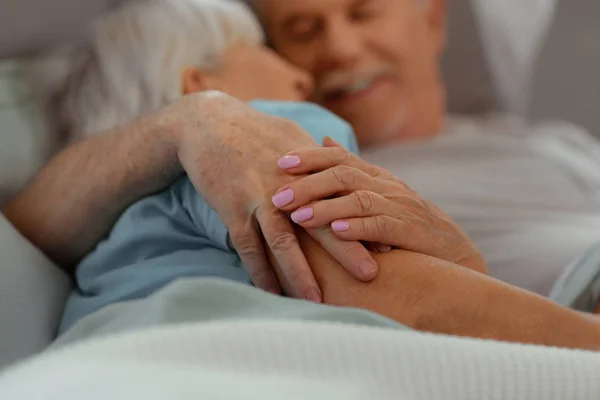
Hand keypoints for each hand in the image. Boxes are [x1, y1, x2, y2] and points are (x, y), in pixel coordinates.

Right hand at [167, 92, 376, 299]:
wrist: (208, 123)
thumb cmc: (256, 131)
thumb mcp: (293, 137)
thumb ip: (320, 160)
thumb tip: (350, 170)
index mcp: (306, 168)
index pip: (341, 199)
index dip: (364, 222)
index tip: (387, 247)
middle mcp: (285, 184)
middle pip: (319, 220)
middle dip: (345, 249)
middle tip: (370, 274)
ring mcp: (257, 196)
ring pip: (282, 240)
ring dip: (299, 272)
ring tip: (316, 299)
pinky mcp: (231, 207)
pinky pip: (247, 246)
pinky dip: (259, 270)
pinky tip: (271, 292)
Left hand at [272, 138, 486, 273]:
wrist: (451, 248)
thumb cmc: (405, 220)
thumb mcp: (378, 189)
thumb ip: (351, 167)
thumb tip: (322, 139)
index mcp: (375, 175)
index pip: (340, 157)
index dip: (310, 157)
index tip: (280, 163)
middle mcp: (386, 186)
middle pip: (344, 175)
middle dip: (308, 185)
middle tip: (278, 197)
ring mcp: (399, 206)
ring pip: (359, 200)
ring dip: (326, 208)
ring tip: (298, 217)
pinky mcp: (410, 231)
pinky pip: (382, 226)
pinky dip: (357, 228)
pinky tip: (336, 231)